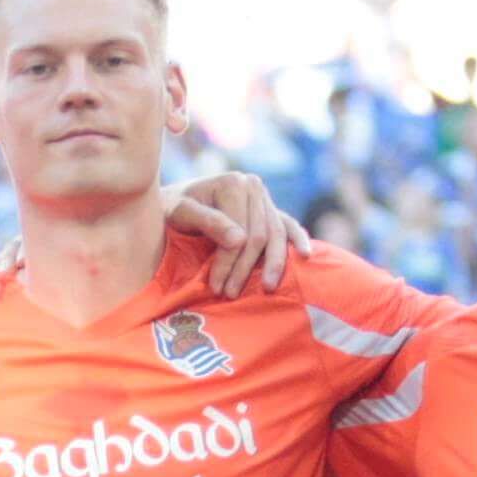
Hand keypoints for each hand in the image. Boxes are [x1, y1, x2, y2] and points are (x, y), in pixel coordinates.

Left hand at [164, 173, 300, 295]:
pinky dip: (298, 240)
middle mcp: (252, 185)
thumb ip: (208, 222)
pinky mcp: (269, 209)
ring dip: (273, 264)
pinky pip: (288, 225)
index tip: (216, 287)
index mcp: (233, 183)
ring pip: (276, 234)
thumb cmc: (171, 209)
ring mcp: (263, 197)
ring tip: (269, 288)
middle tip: (230, 294)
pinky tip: (306, 255)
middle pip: (259, 235)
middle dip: (245, 267)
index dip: (229, 261)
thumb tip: (239, 239)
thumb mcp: (180, 213)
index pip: (240, 230)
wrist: (172, 202)